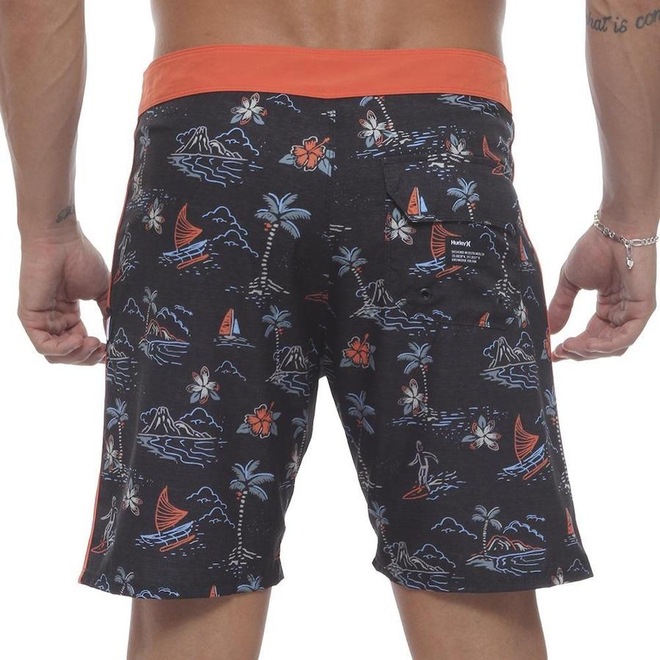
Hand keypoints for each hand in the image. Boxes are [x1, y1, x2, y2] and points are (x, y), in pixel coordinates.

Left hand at [18, 228, 109, 364]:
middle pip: (67, 355)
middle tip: (103, 350)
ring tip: (92, 343)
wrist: (61, 241)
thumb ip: (107, 313)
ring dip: (77, 355)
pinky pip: (44, 346)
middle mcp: (53, 320)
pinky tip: (79, 339)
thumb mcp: (101, 292)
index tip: (111, 350)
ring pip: (55, 355)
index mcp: (68, 316)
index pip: (79, 345)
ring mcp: (40, 320)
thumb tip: (116, 333)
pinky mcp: (30, 318)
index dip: (95, 353)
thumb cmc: (80, 258)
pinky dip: (63, 349)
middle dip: (87, 358)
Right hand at [548, 226, 656, 359]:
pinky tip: (585, 344)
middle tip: (559, 352)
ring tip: (569, 347)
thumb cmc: (595, 248)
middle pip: (602, 347)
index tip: (553, 353)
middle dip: (579, 353)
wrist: (614, 232)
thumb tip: (550, 330)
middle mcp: (621, 314)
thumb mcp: (570, 282)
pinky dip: (605, 346)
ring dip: (589, 352)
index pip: (592, 337)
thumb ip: (561, 306)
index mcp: (607, 308)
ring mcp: (633, 313)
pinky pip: (625, 338)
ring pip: (614, 347)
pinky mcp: (642, 310)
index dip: (573, 348)